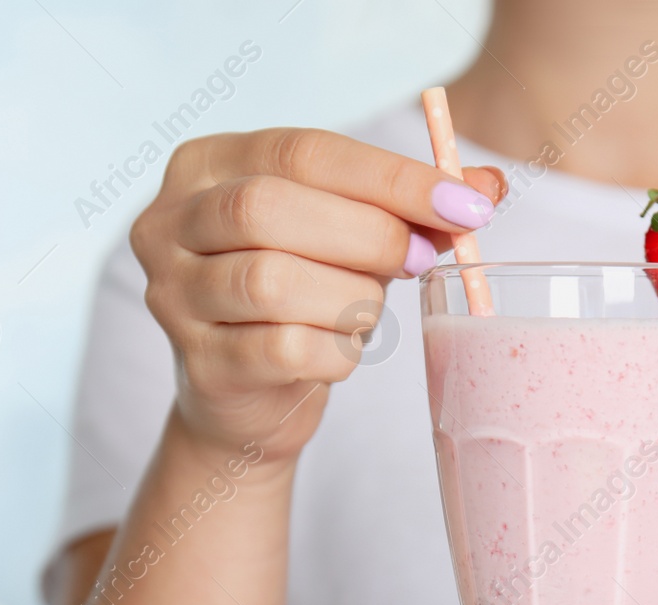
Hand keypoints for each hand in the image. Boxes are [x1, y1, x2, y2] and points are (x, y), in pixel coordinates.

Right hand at [129, 128, 505, 462]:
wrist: (249, 399)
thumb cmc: (303, 299)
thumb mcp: (350, 238)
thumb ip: (410, 208)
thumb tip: (489, 185)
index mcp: (205, 165)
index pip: (302, 152)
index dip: (391, 178)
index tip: (468, 204)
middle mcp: (168, 223)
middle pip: (269, 207)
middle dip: (366, 234)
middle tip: (418, 260)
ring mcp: (173, 296)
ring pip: (273, 282)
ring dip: (349, 298)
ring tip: (367, 310)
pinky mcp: (200, 365)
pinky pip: (284, 350)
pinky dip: (336, 351)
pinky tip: (342, 350)